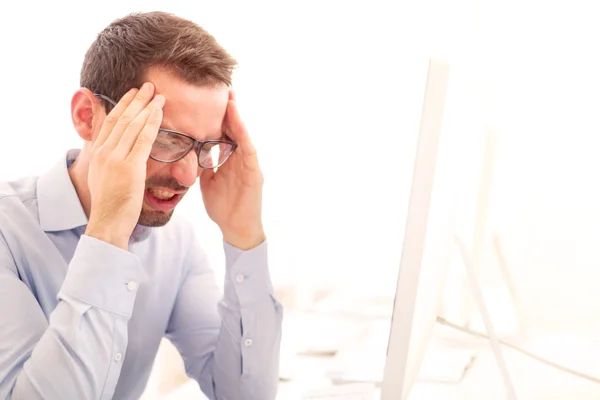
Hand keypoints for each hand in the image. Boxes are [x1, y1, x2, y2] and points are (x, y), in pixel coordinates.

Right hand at [85, 83, 164, 249]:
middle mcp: (104, 152)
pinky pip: (143, 140)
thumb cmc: (111, 202)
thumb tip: (115, 145)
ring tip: (158, 94)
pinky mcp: (129, 168)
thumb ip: (108, 156)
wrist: (108, 221)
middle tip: (148, 86)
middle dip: (136, 100)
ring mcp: (116, 159)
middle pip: (121, 119)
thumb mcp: (103, 175)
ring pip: (132, 126)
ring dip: (146, 107)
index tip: (133, 92)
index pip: (109, 121)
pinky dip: (152, 123)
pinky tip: (159, 113)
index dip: (122, 104)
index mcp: (97, 153)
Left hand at [200, 91, 265, 249]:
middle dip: (230, 110)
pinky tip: (238, 126)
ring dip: (238, 118)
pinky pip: (249, 153)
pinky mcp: (255, 175)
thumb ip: (203, 165)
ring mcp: (250, 166)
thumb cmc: (224, 207)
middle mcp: (242, 159)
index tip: (210, 98)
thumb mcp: (209, 181)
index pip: (225, 133)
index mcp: (230, 160)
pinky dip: (244, 138)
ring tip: (231, 100)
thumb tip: (190, 152)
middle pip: (236, 130)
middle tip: (223, 88)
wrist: (237, 229)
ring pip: (244, 136)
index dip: (219, 116)